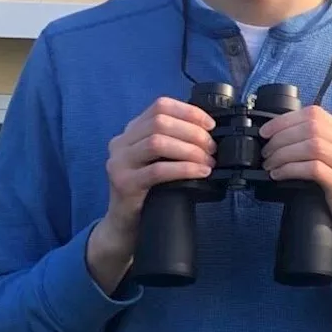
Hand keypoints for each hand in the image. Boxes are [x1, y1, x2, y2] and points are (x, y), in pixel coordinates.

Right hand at [87, 98, 216, 291]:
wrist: (126, 225)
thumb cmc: (150, 190)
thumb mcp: (159, 159)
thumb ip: (174, 141)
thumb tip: (209, 132)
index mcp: (131, 131)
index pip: (160, 106)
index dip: (189, 112)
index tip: (210, 125)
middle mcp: (121, 143)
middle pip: (160, 122)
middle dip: (193, 133)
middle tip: (212, 148)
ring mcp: (119, 163)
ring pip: (158, 143)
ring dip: (190, 150)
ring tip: (208, 162)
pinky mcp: (124, 184)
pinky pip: (158, 170)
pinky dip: (184, 169)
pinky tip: (201, 173)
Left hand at [259, 106, 331, 281]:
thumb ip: (317, 147)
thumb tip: (279, 136)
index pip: (316, 114)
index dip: (286, 120)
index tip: (266, 132)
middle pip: (313, 127)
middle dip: (282, 137)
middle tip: (266, 152)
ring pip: (313, 145)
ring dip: (284, 153)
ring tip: (270, 164)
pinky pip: (314, 169)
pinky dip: (291, 169)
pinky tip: (279, 175)